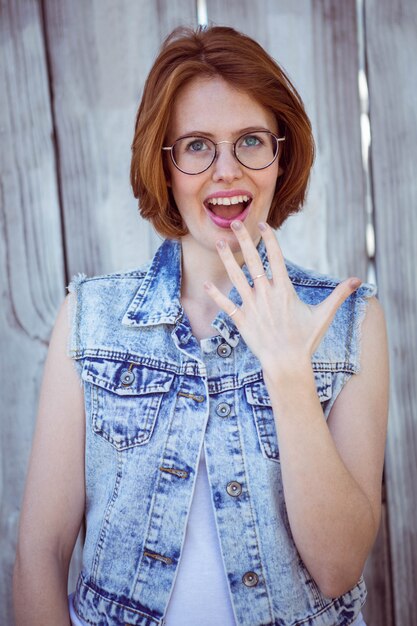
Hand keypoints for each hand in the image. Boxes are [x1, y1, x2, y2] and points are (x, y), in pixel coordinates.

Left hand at [204, 220, 361, 375]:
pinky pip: (225, 305)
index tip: (263, 225)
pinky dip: (215, 294)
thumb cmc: (306, 340)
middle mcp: (266, 294)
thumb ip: (338, 295)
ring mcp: (252, 306)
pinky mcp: (241, 321)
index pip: (275, 257)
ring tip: (219, 243)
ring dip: (226, 259)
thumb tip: (358, 281)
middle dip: (243, 240)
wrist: (286, 364)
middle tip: (234, 223)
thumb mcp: (324, 315)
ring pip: (236, 277)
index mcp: (284, 289)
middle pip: (252, 261)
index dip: (269, 239)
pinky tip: (205, 284)